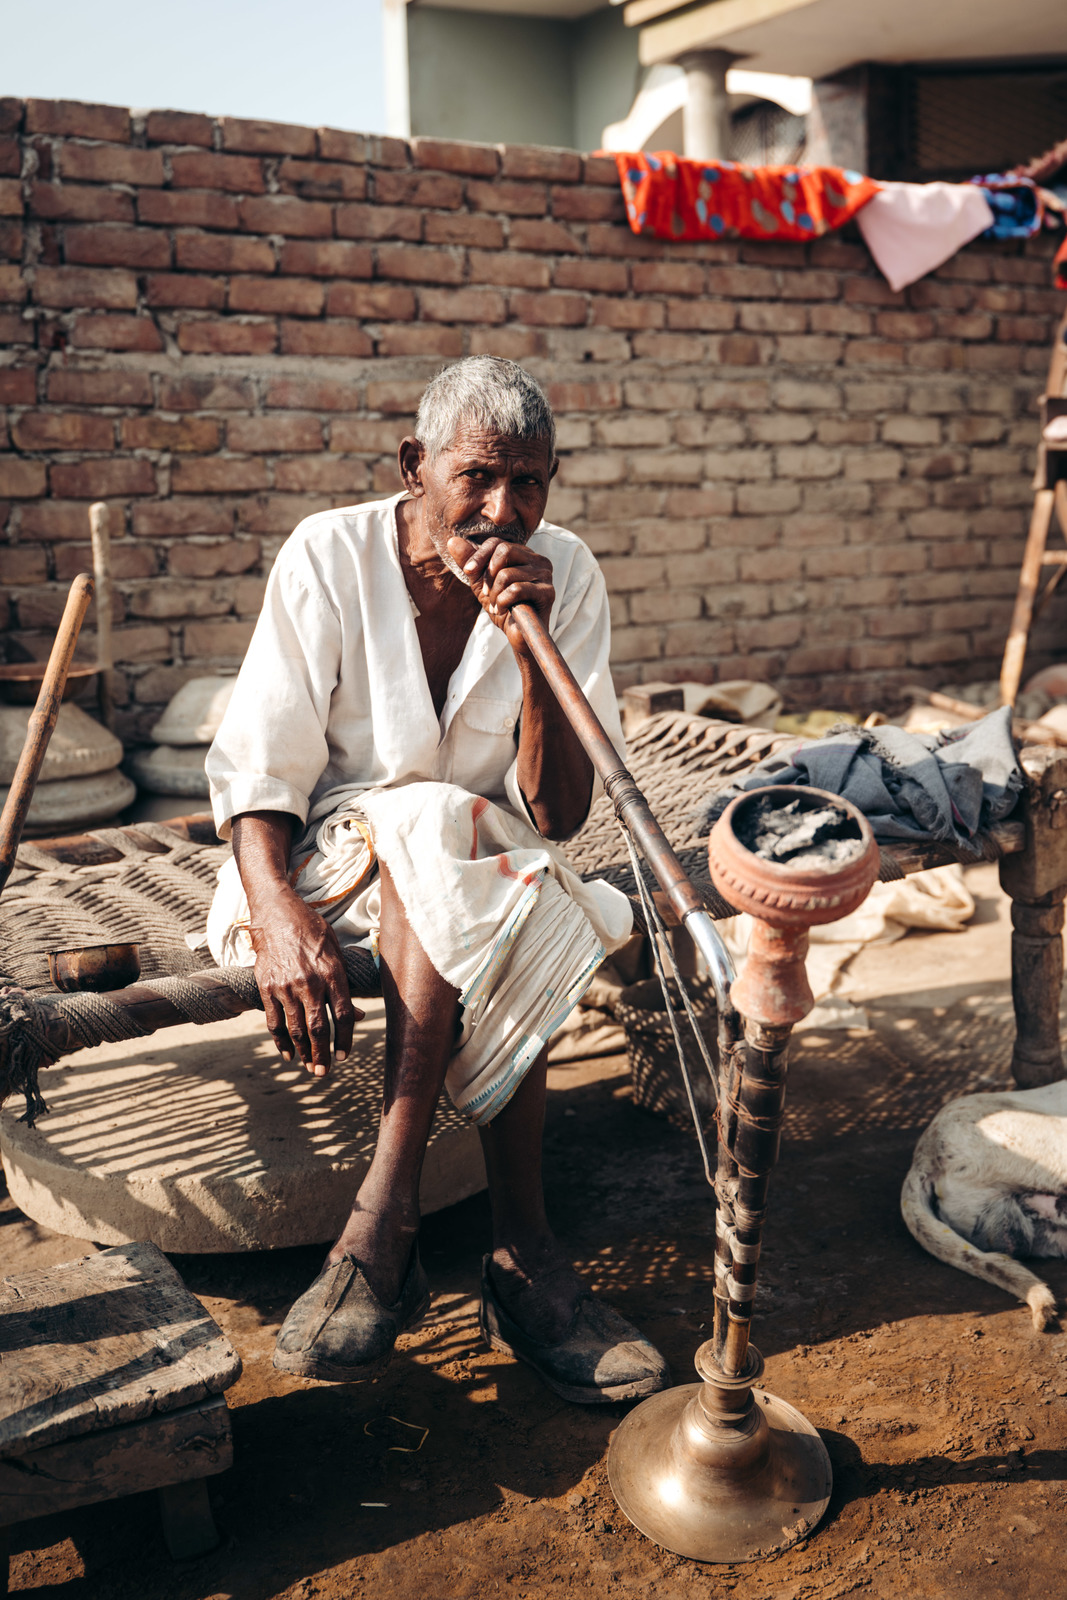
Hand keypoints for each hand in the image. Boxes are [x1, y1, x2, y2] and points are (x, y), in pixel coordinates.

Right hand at [247, 889, 361, 1076]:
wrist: (276, 913)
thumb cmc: (312, 931)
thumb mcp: (336, 951)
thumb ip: (345, 985)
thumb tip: (358, 1016)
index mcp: (332, 972)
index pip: (344, 1014)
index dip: (345, 1039)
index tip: (344, 1056)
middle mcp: (309, 981)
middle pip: (319, 1027)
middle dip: (322, 1054)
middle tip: (324, 1072)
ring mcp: (285, 985)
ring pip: (295, 1028)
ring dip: (303, 1052)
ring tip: (309, 1067)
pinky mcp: (266, 986)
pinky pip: (273, 1021)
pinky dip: (280, 1040)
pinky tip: (288, 1053)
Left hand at [448, 535, 553, 652]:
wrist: (517, 635)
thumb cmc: (503, 607)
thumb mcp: (481, 583)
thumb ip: (469, 562)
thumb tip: (452, 541)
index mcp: (525, 554)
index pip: (498, 542)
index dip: (479, 556)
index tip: (468, 572)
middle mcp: (539, 560)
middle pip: (504, 550)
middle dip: (488, 574)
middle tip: (486, 593)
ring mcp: (546, 575)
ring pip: (507, 574)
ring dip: (494, 594)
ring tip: (497, 606)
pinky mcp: (547, 592)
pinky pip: (516, 590)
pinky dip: (503, 602)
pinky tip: (504, 610)